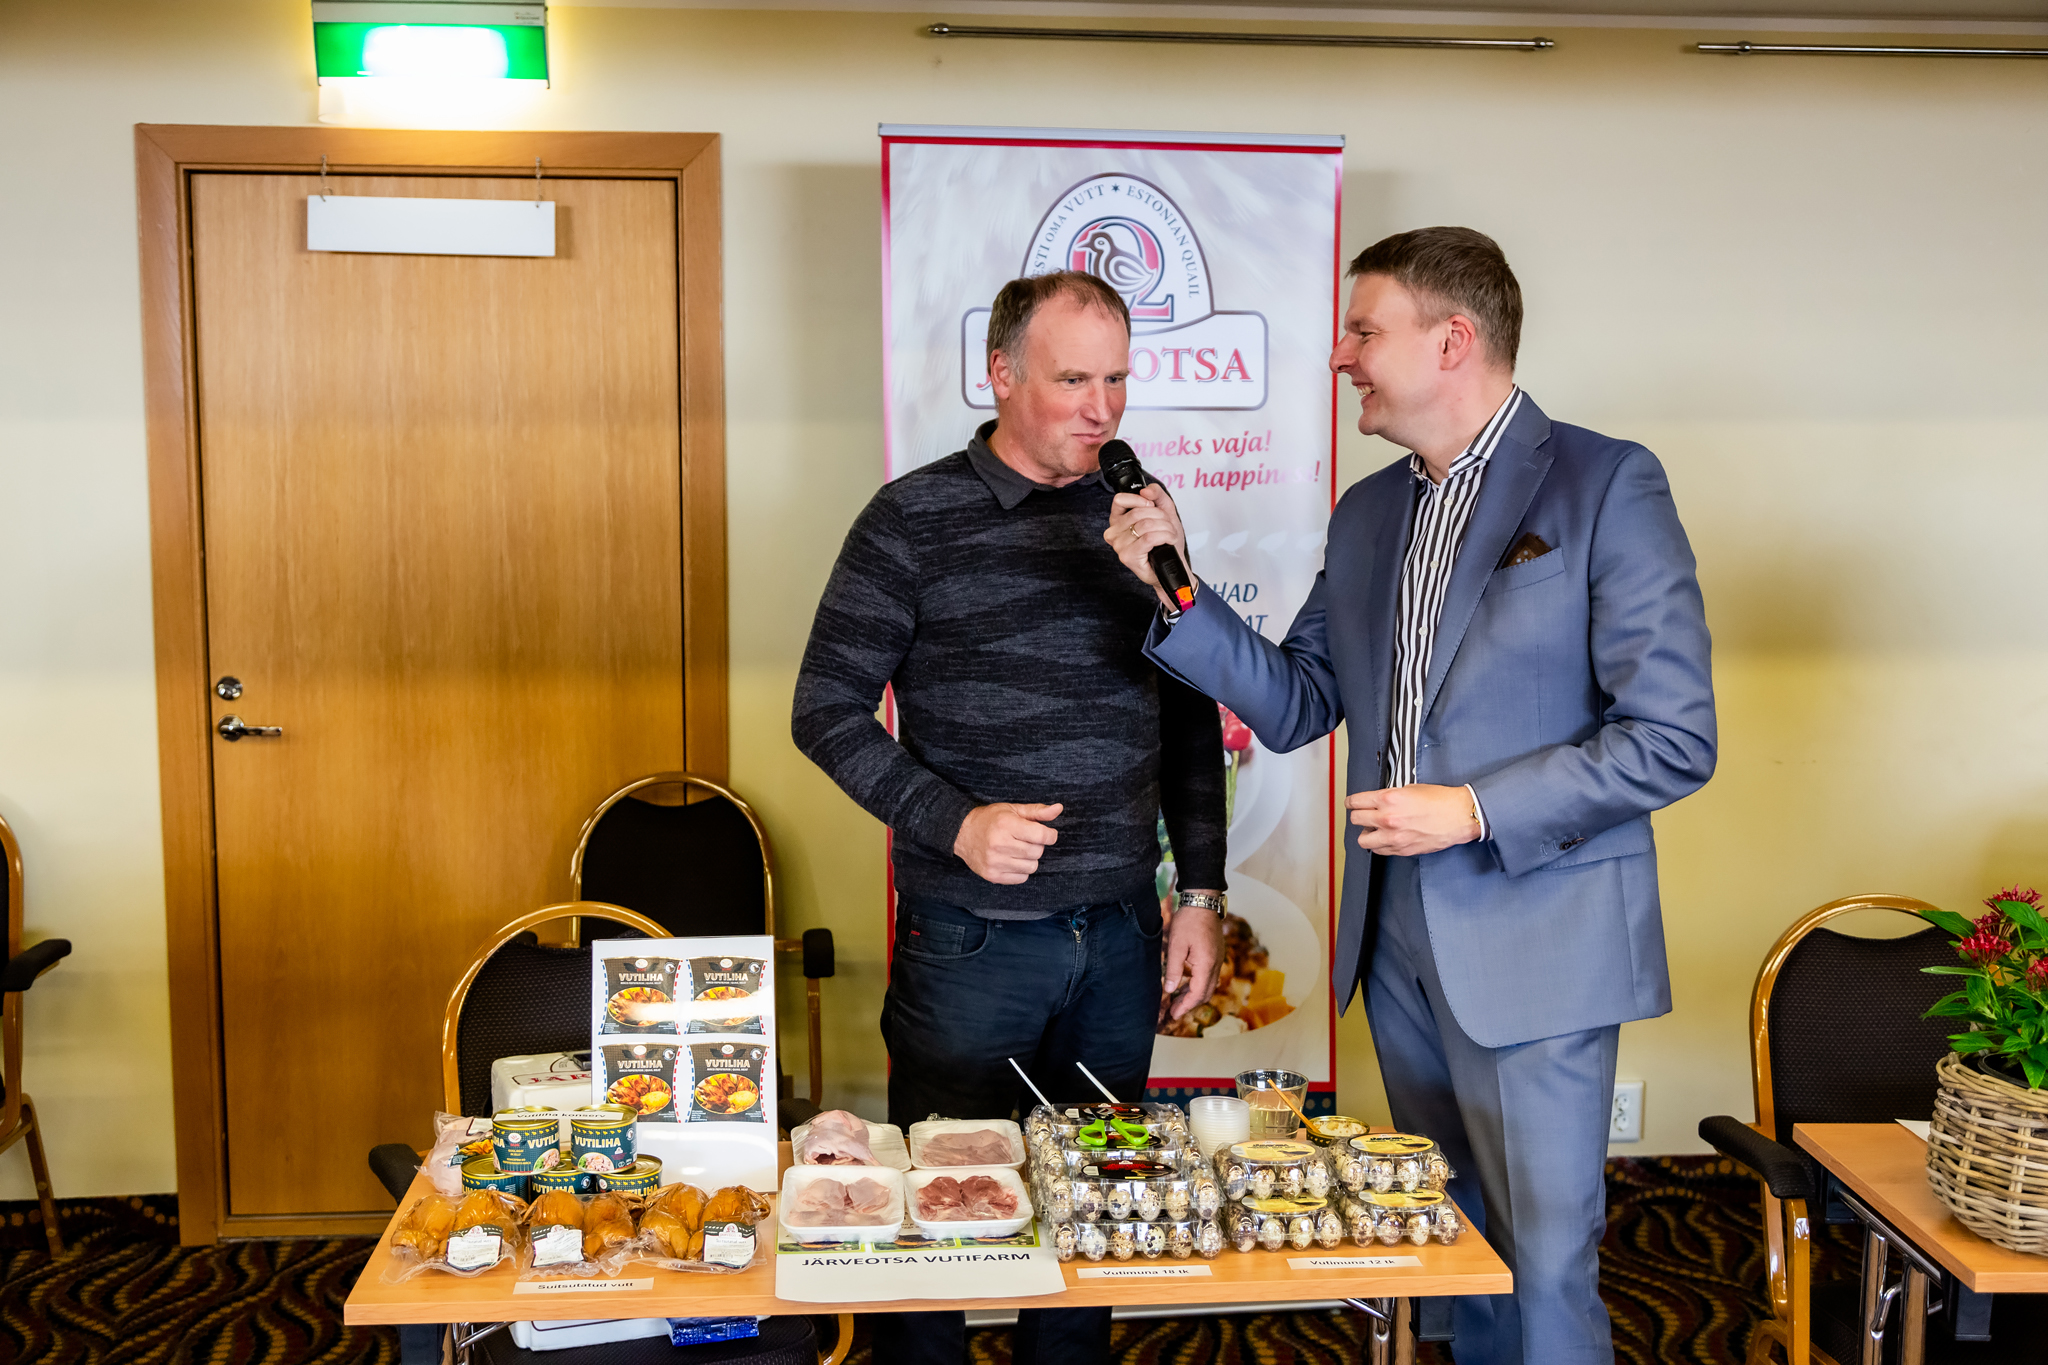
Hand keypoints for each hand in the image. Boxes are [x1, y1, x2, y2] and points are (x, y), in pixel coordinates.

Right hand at [953, 802, 1063, 884]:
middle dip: (1036, 846)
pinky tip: (1011, 860)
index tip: (1047, 834)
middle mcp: (1000, 844)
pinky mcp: (992, 875)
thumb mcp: (1013, 810)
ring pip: (1032, 867)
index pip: (1042, 836)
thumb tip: (1059, 809)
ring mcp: (995, 862)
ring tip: (1017, 850)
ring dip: (1029, 859)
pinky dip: (1020, 870)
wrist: (961, 833)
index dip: (1050, 835)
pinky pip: (1021, 878)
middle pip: (1038, 852)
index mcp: (1007, 824)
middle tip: (1024, 840)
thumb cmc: (990, 819)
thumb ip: (1037, 811)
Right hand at [1103, 485, 1195, 611]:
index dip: (1140, 500)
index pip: (1120, 500)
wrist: (1172, 565)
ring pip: (1145, 525)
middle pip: (1138, 512)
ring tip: (1170, 534)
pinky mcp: (1128, 556)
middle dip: (1160, 517)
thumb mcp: (1164, 511)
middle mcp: (1114, 533)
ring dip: (1165, 528)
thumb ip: (1157, 495)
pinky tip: (1168, 541)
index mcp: (1118, 521)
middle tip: (1168, 525)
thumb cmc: (1165, 542)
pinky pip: (1149, 538)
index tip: (1152, 506)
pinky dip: (1164, 536)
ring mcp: (1119, 546)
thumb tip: (1146, 491)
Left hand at [1160, 893, 1223, 1020]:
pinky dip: (1198, 984)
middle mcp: (1216, 964)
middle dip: (1190, 1004)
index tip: (1173, 1015)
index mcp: (1206, 964)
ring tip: (1178, 1000)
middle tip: (1174, 1011)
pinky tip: (1186, 984)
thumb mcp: (1176, 945)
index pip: (1198, 994)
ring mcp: (1218, 959)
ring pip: (1209, 985)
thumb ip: (1174, 969)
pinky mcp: (1216, 954)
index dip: (1185, 1006)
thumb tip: (1169, 990)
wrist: (1203, 901)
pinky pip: (1209, 976)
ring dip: (1194, 995)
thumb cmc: (1188, 921)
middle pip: (1206, 993)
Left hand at [1348, 785, 1480, 856]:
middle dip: (1358, 816)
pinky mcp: (1401, 850)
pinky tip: (1385, 838)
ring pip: (1362, 839)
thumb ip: (1389, 796)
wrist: (1459, 816)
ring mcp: (1393, 837)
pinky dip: (1378, 844)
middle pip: (1355, 819)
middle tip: (1363, 814)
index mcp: (1388, 799)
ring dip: (1366, 833)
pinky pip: (1378, 850)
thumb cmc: (1440, 800)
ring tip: (1373, 829)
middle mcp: (1387, 818)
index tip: (1351, 804)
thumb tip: (1377, 802)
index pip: (1356, 802)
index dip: (1351, 802)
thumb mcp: (1410, 789)